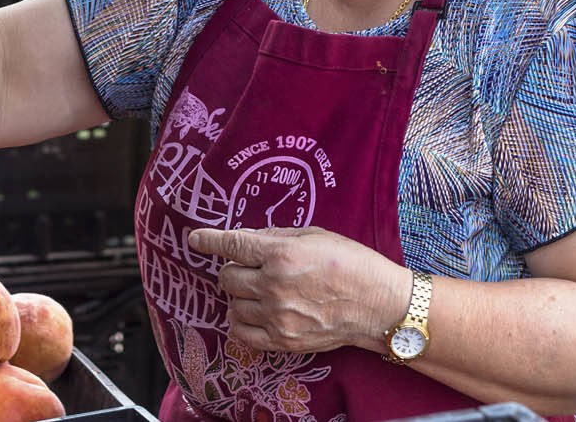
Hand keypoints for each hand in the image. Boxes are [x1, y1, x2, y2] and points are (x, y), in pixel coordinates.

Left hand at [188, 226, 411, 354]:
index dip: (208, 240)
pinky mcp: (283, 340)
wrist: (379, 304)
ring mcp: (277, 315)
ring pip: (232, 304)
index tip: (195, 239)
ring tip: (259, 291)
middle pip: (226, 277)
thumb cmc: (351, 263)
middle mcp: (274, 285)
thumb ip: (275, 236)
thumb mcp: (314, 235)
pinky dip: (240, 321)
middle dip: (232, 269)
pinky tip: (253, 313)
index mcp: (281, 254)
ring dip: (239, 295)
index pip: (231, 245)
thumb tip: (245, 239)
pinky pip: (241, 333)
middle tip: (248, 268)